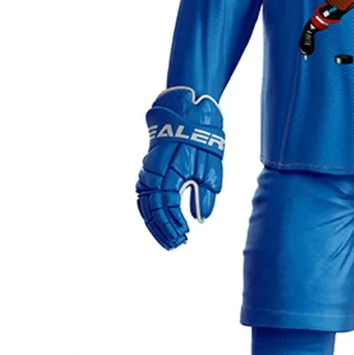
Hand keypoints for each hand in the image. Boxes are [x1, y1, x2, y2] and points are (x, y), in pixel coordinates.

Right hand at [136, 87, 224, 249]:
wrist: (186, 110)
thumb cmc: (201, 137)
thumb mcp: (210, 166)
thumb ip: (204, 194)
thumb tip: (201, 218)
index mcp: (167, 174)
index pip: (167, 208)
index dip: (175, 225)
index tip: (186, 236)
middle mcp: (152, 174)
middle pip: (152, 211)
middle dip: (164, 230)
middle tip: (177, 245)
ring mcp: (147, 171)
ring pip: (144, 205)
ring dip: (155, 225)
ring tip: (168, 241)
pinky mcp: (148, 169)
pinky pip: (143, 196)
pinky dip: (149, 212)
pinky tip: (157, 223)